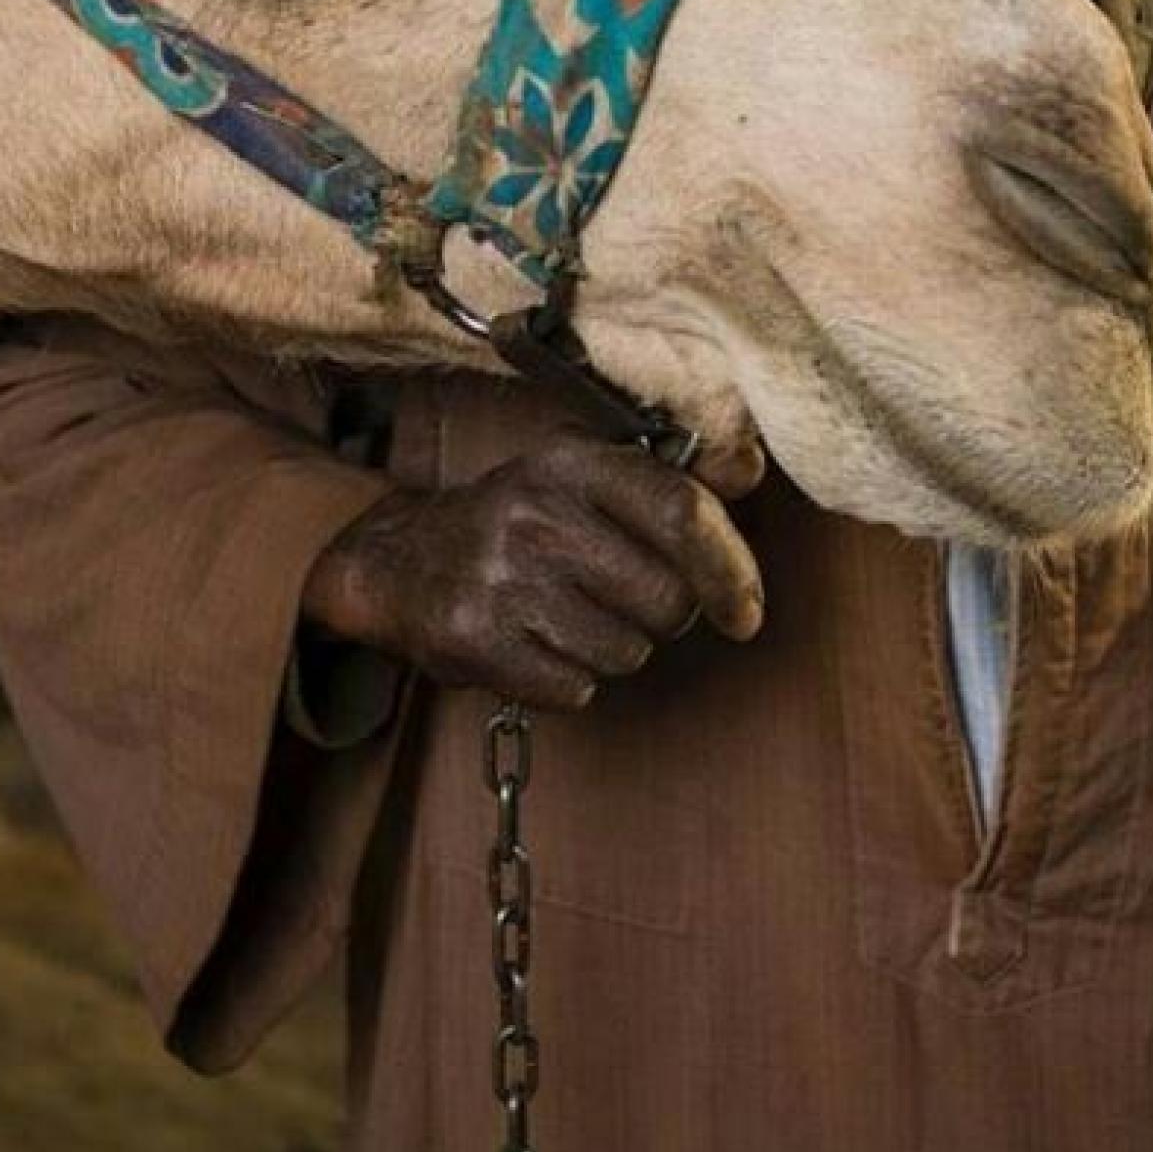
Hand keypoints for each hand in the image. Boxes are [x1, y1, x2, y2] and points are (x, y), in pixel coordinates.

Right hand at [303, 438, 765, 709]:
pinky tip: (540, 644)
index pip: (681, 513)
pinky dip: (571, 680)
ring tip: (573, 616)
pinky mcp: (476, 641)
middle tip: (631, 603)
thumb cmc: (521, 521)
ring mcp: (502, 579)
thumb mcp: (584, 474)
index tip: (746, 612)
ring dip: (617, 648)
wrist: (401, 562)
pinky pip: (577, 689)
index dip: (731, 569)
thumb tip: (751, 469)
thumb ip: (669, 478)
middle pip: (667, 601)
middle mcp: (536, 513)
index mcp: (573, 461)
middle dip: (668, 617)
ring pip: (626, 652)